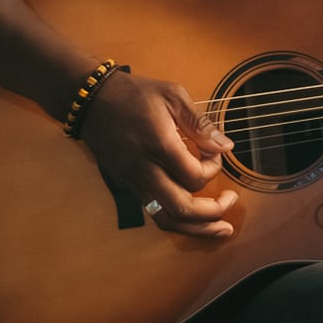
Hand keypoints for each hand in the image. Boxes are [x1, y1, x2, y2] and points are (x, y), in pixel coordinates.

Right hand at [79, 71, 237, 238]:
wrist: (91, 101)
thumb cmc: (134, 94)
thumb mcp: (172, 95)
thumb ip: (200, 123)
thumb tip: (225, 146)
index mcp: (159, 146)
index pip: (195, 177)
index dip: (214, 169)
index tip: (214, 154)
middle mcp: (144, 170)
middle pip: (182, 209)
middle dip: (212, 213)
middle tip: (231, 202)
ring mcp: (133, 181)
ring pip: (165, 220)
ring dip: (196, 229)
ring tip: (220, 229)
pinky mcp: (126, 185)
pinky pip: (153, 212)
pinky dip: (177, 220)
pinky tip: (193, 218)